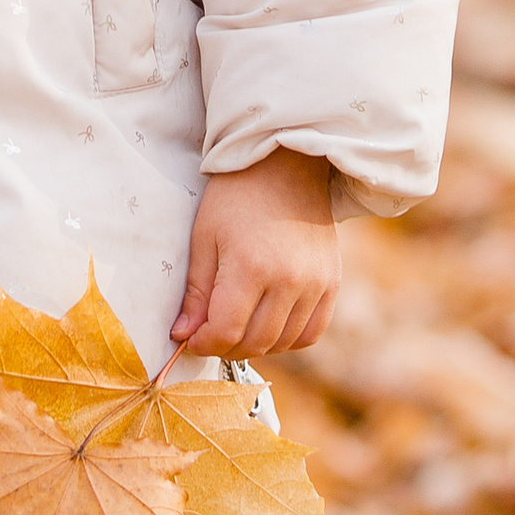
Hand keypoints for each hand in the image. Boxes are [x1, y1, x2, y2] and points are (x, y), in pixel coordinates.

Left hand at [171, 147, 339, 358]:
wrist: (286, 167)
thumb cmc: (237, 198)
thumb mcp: (205, 238)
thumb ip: (196, 292)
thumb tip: (183, 335)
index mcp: (251, 266)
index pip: (226, 332)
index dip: (203, 343)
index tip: (191, 338)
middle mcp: (290, 280)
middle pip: (255, 343)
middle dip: (225, 347)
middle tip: (210, 335)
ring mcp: (316, 284)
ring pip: (283, 343)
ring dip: (255, 345)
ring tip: (238, 327)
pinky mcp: (331, 284)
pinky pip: (310, 333)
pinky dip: (287, 339)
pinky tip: (268, 324)